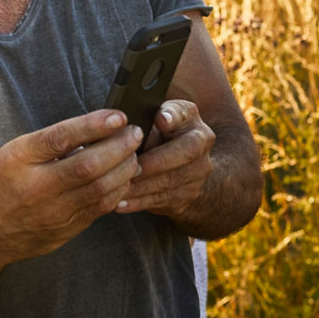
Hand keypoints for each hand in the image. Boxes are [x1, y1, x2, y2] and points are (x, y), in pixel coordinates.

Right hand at [0, 110, 142, 264]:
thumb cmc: (0, 186)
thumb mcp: (14, 153)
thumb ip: (49, 143)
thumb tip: (93, 129)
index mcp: (20, 160)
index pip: (61, 138)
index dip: (93, 126)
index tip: (118, 116)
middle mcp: (37, 187)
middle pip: (88, 166)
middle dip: (119, 147)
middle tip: (135, 133)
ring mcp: (54, 213)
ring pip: (101, 189)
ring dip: (124, 169)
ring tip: (134, 153)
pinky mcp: (67, 230)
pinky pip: (100, 208)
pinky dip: (118, 189)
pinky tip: (125, 176)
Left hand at [115, 99, 214, 215]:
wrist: (181, 166)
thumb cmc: (155, 136)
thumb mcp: (150, 120)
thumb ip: (142, 119)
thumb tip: (123, 127)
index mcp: (189, 118)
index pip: (183, 114)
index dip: (173, 117)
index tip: (160, 120)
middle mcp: (201, 142)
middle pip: (185, 152)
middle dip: (154, 162)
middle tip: (129, 169)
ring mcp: (198, 171)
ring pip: (170, 180)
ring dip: (141, 186)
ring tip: (117, 188)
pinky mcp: (188, 195)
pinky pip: (162, 200)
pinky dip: (139, 202)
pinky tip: (120, 203)